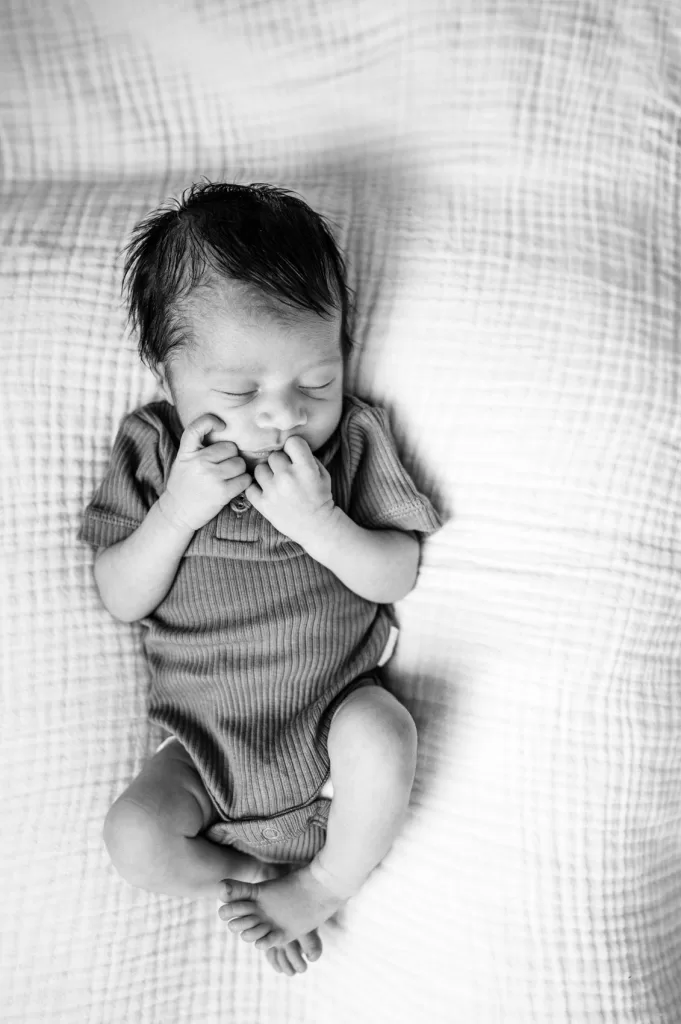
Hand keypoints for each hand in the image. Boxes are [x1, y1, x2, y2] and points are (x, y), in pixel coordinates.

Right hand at [159, 414, 251, 530]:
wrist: (176, 513)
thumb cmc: (184, 485)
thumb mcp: (183, 461)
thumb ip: (198, 448)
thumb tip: (224, 432)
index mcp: (187, 452)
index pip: (198, 426)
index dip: (211, 421)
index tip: (221, 426)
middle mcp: (199, 461)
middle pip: (230, 448)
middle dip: (231, 457)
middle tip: (222, 468)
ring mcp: (211, 476)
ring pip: (240, 463)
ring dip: (238, 471)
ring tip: (227, 479)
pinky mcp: (223, 492)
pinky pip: (245, 479)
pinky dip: (243, 483)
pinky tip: (234, 487)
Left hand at [244, 436, 336, 546]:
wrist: (316, 526)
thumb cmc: (320, 497)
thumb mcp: (322, 473)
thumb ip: (306, 457)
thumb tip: (288, 444)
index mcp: (305, 468)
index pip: (292, 441)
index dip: (294, 448)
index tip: (295, 456)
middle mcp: (288, 477)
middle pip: (274, 455)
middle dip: (280, 462)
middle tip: (286, 473)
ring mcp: (273, 491)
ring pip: (259, 469)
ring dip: (267, 474)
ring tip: (275, 483)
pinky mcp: (263, 504)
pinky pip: (250, 487)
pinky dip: (256, 489)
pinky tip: (266, 492)